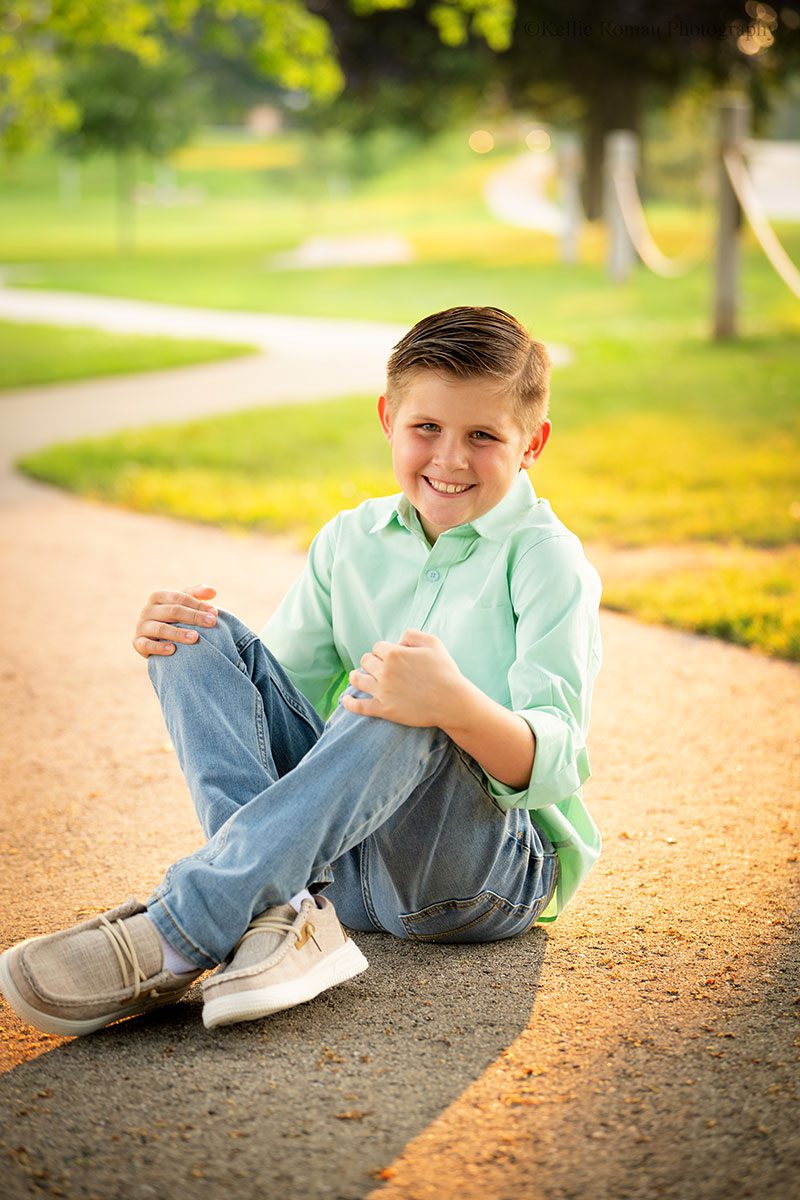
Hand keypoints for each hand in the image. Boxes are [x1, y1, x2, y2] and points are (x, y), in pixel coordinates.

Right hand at [132, 584, 218, 658]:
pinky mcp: (138, 643)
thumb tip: (213, 591)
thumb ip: (197, 595)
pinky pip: (146, 645)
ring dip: (179, 633)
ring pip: (160, 628)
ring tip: (195, 637)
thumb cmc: (174, 618)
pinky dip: (159, 647)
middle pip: (172, 611)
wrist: (158, 638)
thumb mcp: (184, 603)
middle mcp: (147, 610)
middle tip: (212, 623)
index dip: (197, 604)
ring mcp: (141, 626)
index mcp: (158, 597)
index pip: (179, 597)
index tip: (214, 613)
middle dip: (194, 616)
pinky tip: (173, 650)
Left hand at [342, 629, 466, 727]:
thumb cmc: (445, 671)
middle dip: (371, 662)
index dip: (383, 651)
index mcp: (394, 653)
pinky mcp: (383, 709)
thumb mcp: (433, 643)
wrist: (451, 701)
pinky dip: (349, 702)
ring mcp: (381, 691)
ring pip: (358, 679)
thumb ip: (412, 634)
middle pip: (366, 661)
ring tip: (357, 677)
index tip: (390, 656)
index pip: (378, 647)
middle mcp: (384, 671)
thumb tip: (398, 640)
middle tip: (376, 667)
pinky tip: (346, 700)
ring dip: (356, 676)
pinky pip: (358, 706)